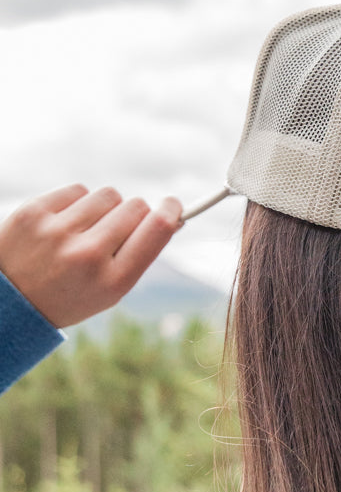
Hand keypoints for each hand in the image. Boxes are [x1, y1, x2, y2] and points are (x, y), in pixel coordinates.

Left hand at [0, 185, 182, 327]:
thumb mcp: (108, 290)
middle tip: (114, 230)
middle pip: (135, 206)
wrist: (8, 302)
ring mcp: (58, 232)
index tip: (172, 204)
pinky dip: (77, 203)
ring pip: (108, 194)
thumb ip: (139, 254)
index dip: (171, 210)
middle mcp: (87, 256)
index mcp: (112, 281)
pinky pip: (78, 189)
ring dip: (103, 208)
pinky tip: (62, 224)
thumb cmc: (68, 294)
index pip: (157, 228)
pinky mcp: (34, 212)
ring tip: (84, 230)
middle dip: (132, 214)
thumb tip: (169, 215)